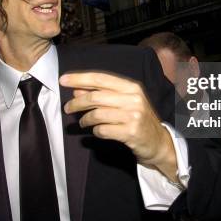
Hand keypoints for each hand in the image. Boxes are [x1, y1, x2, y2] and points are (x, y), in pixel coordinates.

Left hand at [61, 72, 177, 179]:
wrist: (157, 142)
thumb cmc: (137, 119)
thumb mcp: (122, 102)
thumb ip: (101, 94)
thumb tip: (77, 90)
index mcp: (131, 87)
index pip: (101, 78)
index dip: (80, 78)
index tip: (63, 80)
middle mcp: (134, 98)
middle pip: (96, 96)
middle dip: (77, 102)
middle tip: (67, 108)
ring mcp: (133, 116)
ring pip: (97, 114)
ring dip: (85, 119)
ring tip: (82, 123)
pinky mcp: (131, 132)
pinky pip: (102, 130)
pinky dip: (95, 131)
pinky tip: (96, 131)